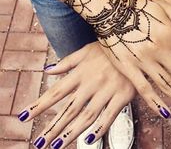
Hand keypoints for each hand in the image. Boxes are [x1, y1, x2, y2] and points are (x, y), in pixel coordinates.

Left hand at [17, 43, 134, 148]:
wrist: (132, 46)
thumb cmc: (106, 49)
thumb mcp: (85, 51)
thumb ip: (67, 62)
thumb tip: (47, 70)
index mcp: (81, 72)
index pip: (56, 91)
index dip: (40, 105)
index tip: (24, 116)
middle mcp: (91, 83)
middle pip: (69, 109)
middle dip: (53, 127)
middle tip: (40, 143)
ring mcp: (108, 90)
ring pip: (87, 115)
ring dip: (71, 132)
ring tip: (56, 146)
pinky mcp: (123, 95)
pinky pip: (110, 115)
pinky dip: (99, 128)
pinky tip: (88, 139)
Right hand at [88, 0, 170, 118]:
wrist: (110, 12)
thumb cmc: (138, 8)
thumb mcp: (164, 9)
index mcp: (170, 34)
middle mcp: (160, 50)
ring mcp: (144, 61)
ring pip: (168, 85)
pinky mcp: (129, 68)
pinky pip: (144, 88)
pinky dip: (155, 102)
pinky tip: (166, 113)